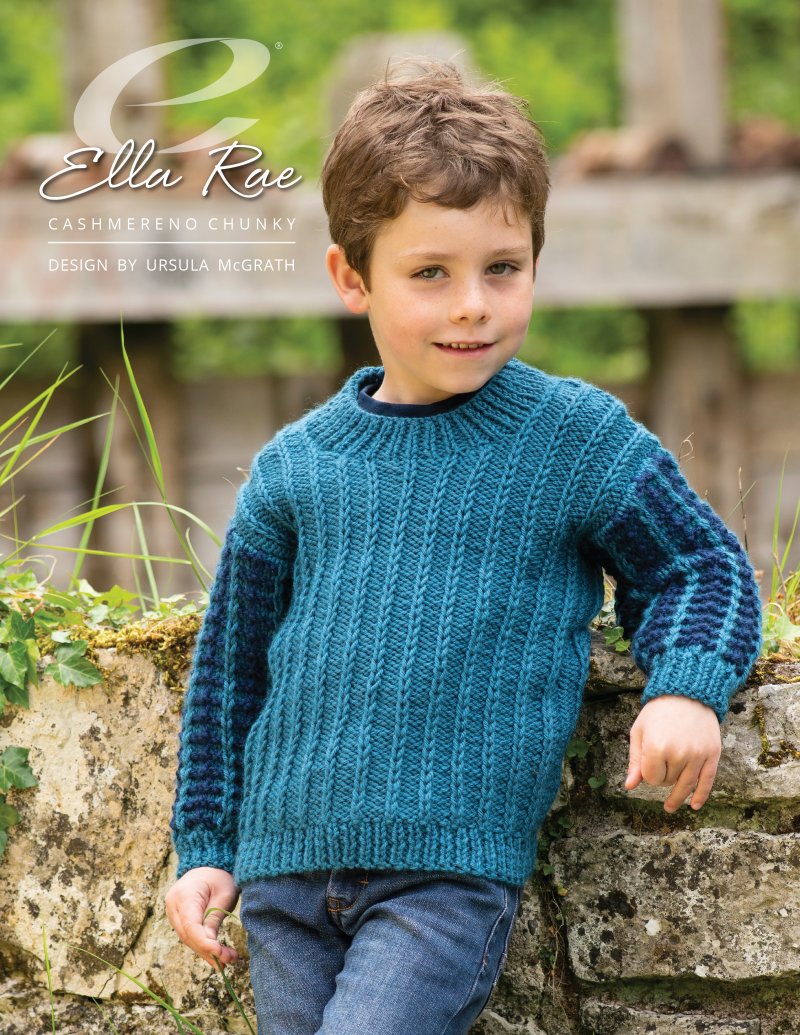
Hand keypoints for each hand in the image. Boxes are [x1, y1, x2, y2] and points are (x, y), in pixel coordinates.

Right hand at [165, 866, 240, 970]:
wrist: (207, 864)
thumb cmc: (219, 876)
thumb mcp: (224, 894)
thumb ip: (215, 917)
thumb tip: (211, 946)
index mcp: (185, 894)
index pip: (191, 926)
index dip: (205, 943)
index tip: (221, 954)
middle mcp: (173, 904)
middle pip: (189, 935)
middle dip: (209, 951)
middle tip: (230, 960)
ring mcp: (173, 911)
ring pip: (188, 938)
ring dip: (207, 951)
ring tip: (228, 959)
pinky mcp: (177, 917)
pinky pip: (189, 935)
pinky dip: (202, 945)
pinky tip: (217, 955)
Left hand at [624, 694, 720, 812]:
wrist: (687, 693)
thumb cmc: (658, 712)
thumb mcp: (640, 731)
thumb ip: (635, 760)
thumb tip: (629, 786)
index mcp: (657, 747)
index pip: (651, 778)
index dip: (648, 774)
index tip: (648, 762)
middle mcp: (679, 754)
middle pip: (668, 782)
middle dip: (662, 777)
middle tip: (661, 762)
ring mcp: (698, 755)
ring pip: (686, 785)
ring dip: (678, 797)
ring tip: (670, 807)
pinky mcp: (713, 754)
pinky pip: (707, 781)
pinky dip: (701, 796)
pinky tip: (695, 806)